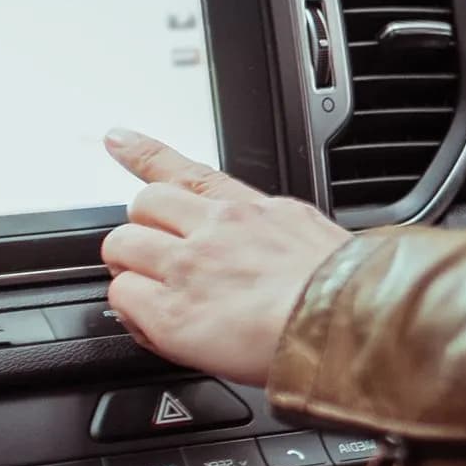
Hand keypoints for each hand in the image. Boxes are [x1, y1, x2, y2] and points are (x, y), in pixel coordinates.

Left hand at [97, 129, 351, 386]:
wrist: (347, 327)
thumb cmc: (347, 298)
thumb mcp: (314, 242)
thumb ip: (276, 237)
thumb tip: (267, 250)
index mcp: (252, 211)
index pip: (186, 171)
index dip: (144, 152)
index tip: (117, 138)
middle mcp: (214, 229)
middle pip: (143, 206)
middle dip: (143, 231)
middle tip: (154, 262)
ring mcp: (188, 267)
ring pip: (121, 246)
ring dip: (131, 269)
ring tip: (154, 295)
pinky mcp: (171, 313)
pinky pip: (122, 297)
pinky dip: (133, 313)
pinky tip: (157, 326)